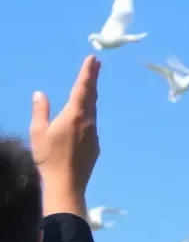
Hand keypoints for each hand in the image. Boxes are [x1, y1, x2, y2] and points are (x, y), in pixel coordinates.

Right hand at [30, 56, 100, 218]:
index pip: (82, 88)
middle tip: (97, 64)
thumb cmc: (49, 157)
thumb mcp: (38, 132)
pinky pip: (92, 123)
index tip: (93, 59)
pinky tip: (84, 115)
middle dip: (93, 78)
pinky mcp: (95, 143)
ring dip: (92, 95)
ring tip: (91, 84)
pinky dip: (89, 113)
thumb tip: (39, 93)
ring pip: (93, 109)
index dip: (87, 72)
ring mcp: (94, 132)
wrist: (66, 183)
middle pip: (91, 95)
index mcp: (74, 114)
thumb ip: (40, 111)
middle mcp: (88, 120)